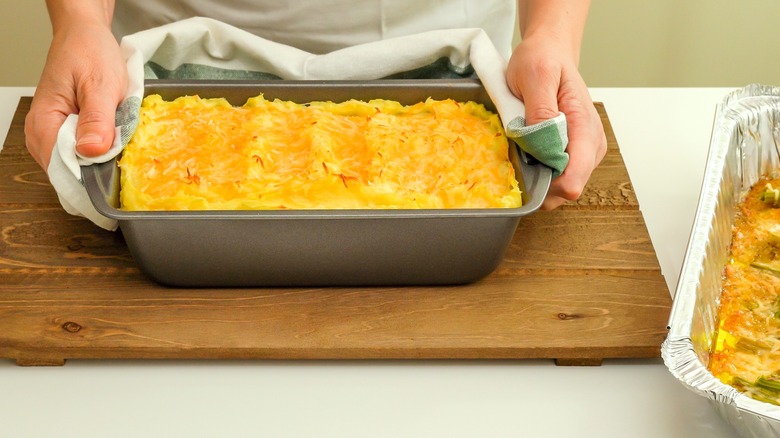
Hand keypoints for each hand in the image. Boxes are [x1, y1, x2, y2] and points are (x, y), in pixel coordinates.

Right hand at [25, 20, 125, 171]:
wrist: (86, 36)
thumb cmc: (91, 55)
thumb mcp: (101, 85)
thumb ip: (97, 119)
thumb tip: (91, 151)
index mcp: (44, 123)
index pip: (62, 169)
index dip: (89, 179)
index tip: (115, 178)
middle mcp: (41, 134)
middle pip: (70, 172)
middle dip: (98, 172)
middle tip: (125, 161)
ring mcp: (52, 135)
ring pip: (78, 166)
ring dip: (101, 162)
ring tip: (121, 148)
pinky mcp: (65, 133)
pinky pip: (82, 154)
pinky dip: (100, 152)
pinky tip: (114, 143)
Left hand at [506, 35, 606, 209]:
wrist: (549, 51)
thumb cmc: (542, 60)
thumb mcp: (535, 76)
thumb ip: (540, 110)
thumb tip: (543, 142)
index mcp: (584, 127)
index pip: (574, 179)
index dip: (546, 185)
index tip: (523, 170)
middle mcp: (590, 145)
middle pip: (566, 189)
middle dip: (539, 182)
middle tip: (517, 154)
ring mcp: (583, 151)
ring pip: (559, 187)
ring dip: (537, 176)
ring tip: (522, 148)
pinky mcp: (573, 153)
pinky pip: (555, 176)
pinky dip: (538, 170)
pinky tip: (527, 151)